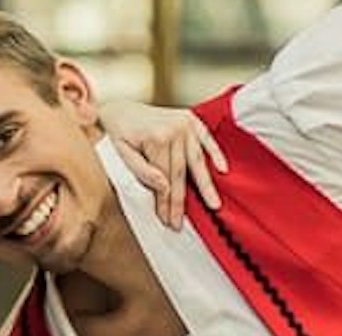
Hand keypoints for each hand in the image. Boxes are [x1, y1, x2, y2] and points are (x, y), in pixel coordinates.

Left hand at [97, 101, 226, 228]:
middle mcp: (173, 129)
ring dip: (205, 185)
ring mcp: (184, 123)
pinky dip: (216, 153)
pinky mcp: (190, 119)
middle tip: (182, 222)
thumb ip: (141, 170)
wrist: (118, 108)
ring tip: (214, 204)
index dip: (166, 202)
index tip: (168, 220)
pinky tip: (223, 169)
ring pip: (196, 161)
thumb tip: (163, 186)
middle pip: (180, 173)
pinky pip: (207, 137)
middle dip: (180, 201)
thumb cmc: (118, 132)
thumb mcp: (120, 152)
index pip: (164, 178)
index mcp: (156, 137)